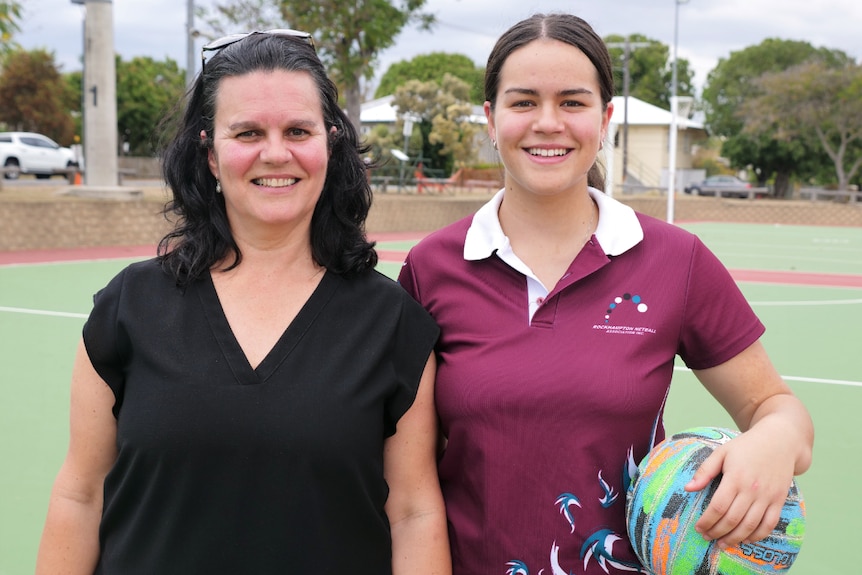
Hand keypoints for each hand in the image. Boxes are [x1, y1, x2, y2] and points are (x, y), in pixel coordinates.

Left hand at [684, 428, 794, 547]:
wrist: (780, 441)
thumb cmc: (746, 446)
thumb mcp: (721, 453)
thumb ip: (704, 471)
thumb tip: (687, 489)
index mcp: (735, 477)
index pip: (718, 507)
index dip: (707, 521)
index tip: (698, 527)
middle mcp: (752, 490)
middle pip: (732, 519)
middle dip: (717, 532)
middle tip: (706, 537)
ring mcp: (768, 497)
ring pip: (750, 526)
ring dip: (734, 538)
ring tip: (721, 543)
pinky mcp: (779, 501)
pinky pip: (769, 525)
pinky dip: (757, 536)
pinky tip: (744, 539)